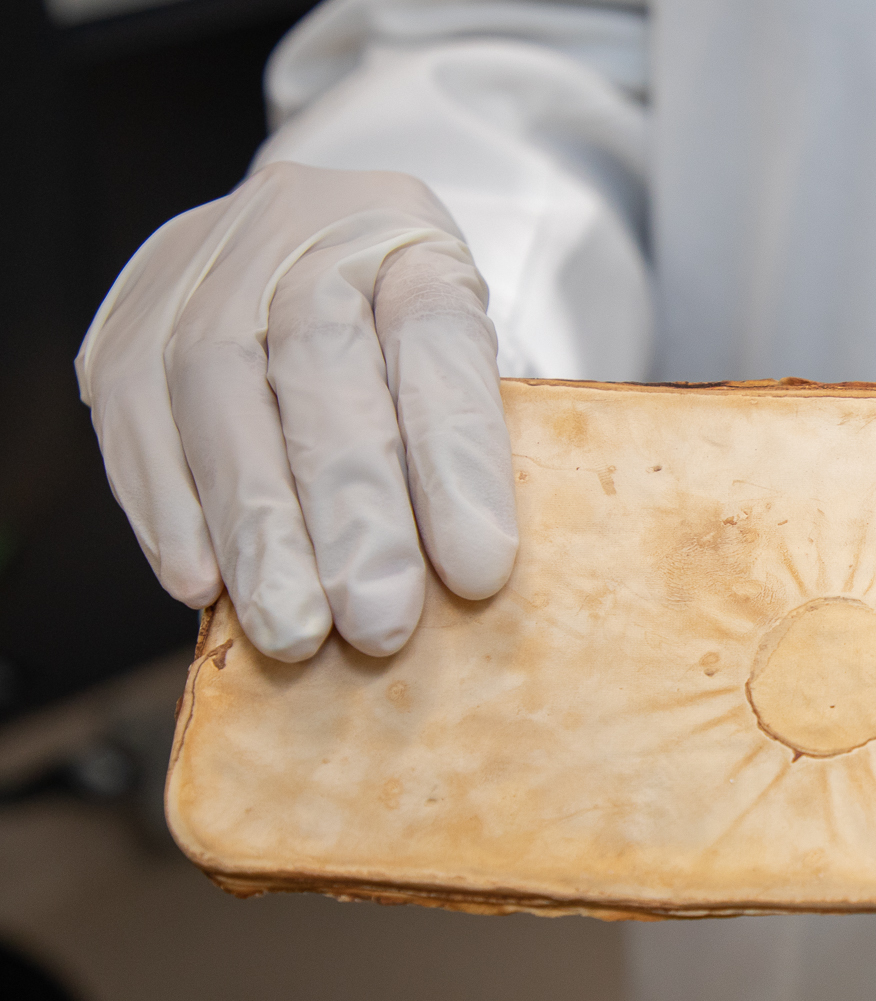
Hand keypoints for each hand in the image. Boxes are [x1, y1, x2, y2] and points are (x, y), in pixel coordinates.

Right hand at [75, 161, 515, 660]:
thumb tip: (471, 576)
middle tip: (378, 623)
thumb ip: (467, 443)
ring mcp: (201, 264)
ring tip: (293, 629)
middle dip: (350, 511)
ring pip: (213, 388)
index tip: (479, 569)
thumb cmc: (401, 338)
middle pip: (319, 361)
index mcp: (410, 237)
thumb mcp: (466, 361)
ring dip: (254, 527)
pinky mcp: (127, 320)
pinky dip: (169, 509)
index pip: (438, 336)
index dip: (457, 456)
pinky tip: (202, 584)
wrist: (312, 248)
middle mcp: (300, 227)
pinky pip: (132, 413)